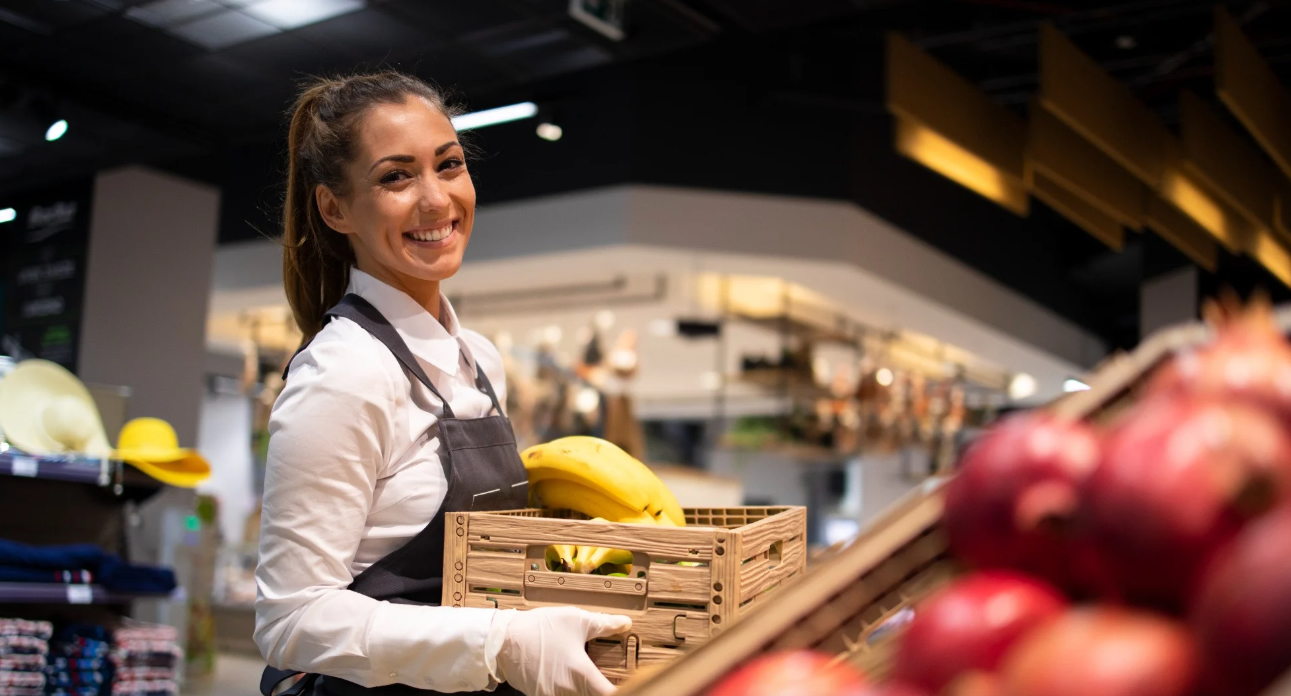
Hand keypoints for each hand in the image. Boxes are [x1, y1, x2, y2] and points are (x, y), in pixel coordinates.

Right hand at [496, 606, 631, 695]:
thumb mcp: (575, 620)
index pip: (611, 695)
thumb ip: (604, 624)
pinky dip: (569, 691)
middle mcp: (568, 692)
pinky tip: (569, 679)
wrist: (503, 641)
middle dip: (602, 690)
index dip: (623, 691)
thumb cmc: (541, 628)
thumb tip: (626, 623)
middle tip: (609, 681)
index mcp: (581, 675)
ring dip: (586, 691)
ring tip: (589, 679)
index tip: (629, 684)